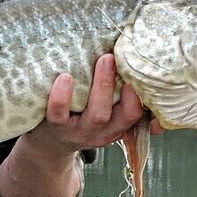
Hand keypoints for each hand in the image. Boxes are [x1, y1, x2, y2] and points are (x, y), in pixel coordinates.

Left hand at [21, 54, 163, 160]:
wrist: (49, 144)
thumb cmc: (81, 115)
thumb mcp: (105, 111)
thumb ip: (119, 91)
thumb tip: (133, 52)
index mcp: (120, 124)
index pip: (142, 112)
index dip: (147, 93)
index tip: (142, 67)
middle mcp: (105, 131)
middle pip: (127, 113)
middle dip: (129, 85)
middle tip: (119, 56)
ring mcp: (82, 132)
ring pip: (98, 115)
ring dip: (103, 86)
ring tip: (102, 59)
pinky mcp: (57, 129)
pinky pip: (59, 115)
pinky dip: (62, 97)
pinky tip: (65, 77)